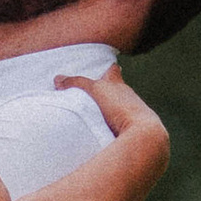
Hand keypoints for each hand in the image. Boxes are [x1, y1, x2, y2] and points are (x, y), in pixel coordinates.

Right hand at [54, 63, 169, 173]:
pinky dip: (114, 127)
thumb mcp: (94, 90)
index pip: (113, 71)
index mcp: (119, 84)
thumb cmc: (121, 106)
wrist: (143, 133)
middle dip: (109, 92)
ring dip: (112, 112)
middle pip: (118, 90)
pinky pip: (121, 127)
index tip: (106, 66)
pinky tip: (105, 133)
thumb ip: (76, 83)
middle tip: (96, 95)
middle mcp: (129, 97)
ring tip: (98, 117)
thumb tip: (58, 79)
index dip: (109, 69)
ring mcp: (133, 115)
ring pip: (121, 109)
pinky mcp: (133, 131)